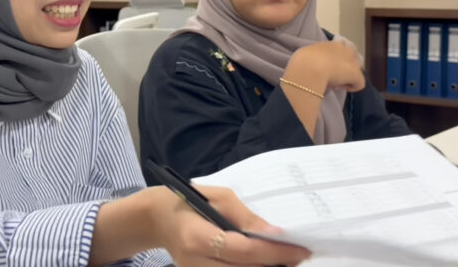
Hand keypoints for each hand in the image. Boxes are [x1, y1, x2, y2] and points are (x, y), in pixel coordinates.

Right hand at [152, 185, 310, 266]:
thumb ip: (246, 217)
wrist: (158, 218)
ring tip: (287, 260)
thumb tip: (275, 233)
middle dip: (275, 265)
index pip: (242, 250)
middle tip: (300, 256)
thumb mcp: (219, 197)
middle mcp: (194, 262)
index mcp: (196, 236)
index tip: (300, 249)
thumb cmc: (189, 200)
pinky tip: (266, 262)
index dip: (273, 252)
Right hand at [288, 40, 365, 93]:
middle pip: (351, 58)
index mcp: (333, 44)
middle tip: (333, 76)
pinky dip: (351, 87)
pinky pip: (359, 84)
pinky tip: (340, 88)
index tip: (328, 67)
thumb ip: (314, 57)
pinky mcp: (356, 75)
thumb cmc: (304, 60)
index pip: (341, 49)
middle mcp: (346, 50)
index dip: (336, 59)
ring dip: (348, 77)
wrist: (310, 67)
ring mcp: (353, 62)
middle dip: (344, 67)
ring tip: (336, 83)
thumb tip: (313, 64)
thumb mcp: (306, 54)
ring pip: (355, 70)